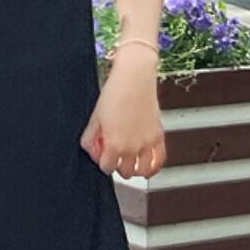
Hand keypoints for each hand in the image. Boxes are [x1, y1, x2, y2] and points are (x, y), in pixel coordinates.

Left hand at [79, 51, 165, 178]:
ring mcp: (147, 143)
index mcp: (114, 144)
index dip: (103, 162)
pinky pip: (159, 160)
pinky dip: (153, 167)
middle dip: (118, 166)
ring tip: (130, 162)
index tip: (103, 155)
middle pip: (125, 172)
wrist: (135, 77)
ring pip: (143, 171)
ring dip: (135, 169)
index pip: (106, 168)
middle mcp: (132, 147)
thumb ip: (91, 138)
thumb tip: (92, 151)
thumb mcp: (95, 117)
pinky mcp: (158, 135)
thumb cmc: (115, 93)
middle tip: (116, 156)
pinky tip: (148, 167)